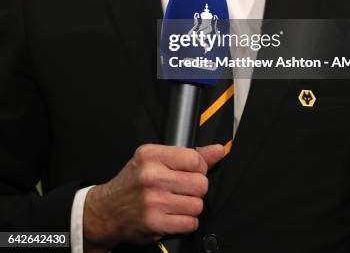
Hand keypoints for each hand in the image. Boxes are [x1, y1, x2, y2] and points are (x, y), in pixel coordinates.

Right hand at [83, 143, 224, 251]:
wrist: (106, 210)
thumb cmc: (133, 182)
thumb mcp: (154, 160)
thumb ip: (187, 155)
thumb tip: (218, 150)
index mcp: (151, 155)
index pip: (195, 159)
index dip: (199, 168)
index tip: (190, 172)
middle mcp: (151, 176)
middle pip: (200, 183)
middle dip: (196, 189)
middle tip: (183, 190)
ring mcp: (153, 200)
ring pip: (198, 204)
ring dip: (191, 206)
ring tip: (176, 203)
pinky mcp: (155, 223)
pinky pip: (190, 223)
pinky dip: (186, 222)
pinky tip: (173, 216)